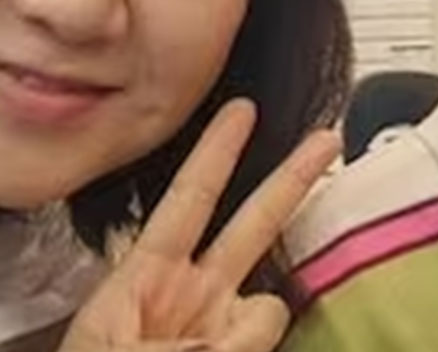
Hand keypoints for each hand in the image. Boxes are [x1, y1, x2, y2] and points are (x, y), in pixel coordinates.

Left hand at [59, 99, 339, 351]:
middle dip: (290, 180)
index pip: (189, 200)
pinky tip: (231, 349)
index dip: (216, 152)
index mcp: (146, 276)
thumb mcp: (110, 348)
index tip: (242, 109)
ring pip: (269, 302)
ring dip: (249, 328)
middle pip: (251, 224)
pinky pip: (269, 337)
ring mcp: (219, 332)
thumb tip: (262, 313)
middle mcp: (192, 295)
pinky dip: (255, 344)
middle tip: (327, 138)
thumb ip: (181, 332)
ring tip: (208, 346)